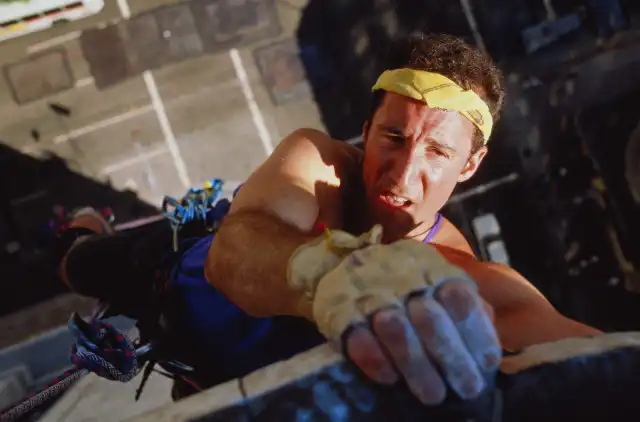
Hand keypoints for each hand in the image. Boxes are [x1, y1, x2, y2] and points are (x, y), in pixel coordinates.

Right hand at [312, 238, 501, 404]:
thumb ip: (466, 307)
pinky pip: (359, 339)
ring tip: (433, 395)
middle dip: (453, 359)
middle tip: (467, 389)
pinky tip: (390, 378)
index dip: (477, 334)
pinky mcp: (339, 310)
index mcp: (430, 267)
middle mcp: (400, 275)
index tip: (486, 364)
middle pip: (430, 318)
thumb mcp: (438, 281)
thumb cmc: (404, 282)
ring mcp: (367, 292)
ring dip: (417, 367)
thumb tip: (489, 345)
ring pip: (395, 329)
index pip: (459, 298)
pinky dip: (377, 362)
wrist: (342, 263)